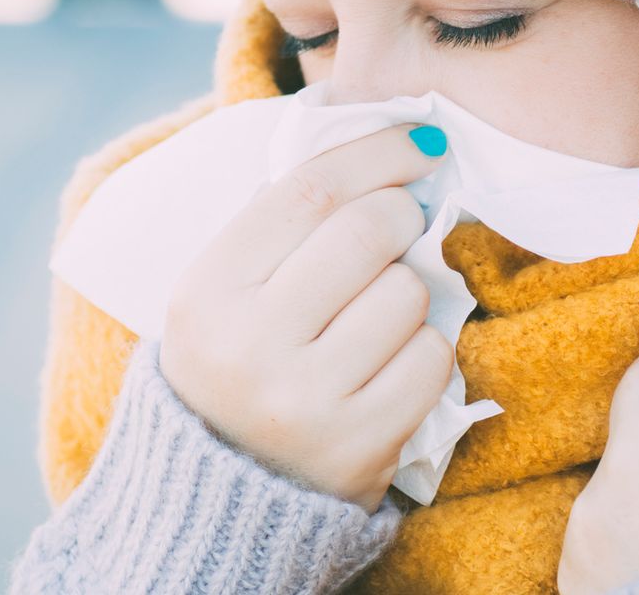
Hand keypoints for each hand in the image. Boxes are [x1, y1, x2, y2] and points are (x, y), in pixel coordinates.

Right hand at [158, 122, 456, 509]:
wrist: (219, 498)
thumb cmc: (233, 366)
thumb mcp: (221, 292)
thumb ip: (282, 224)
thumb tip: (381, 150)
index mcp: (207, 291)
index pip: (309, 190)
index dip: (376, 152)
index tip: (417, 141)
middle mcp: (250, 344)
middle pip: (367, 230)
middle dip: (401, 214)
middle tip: (400, 224)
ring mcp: (307, 400)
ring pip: (407, 293)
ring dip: (408, 291)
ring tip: (372, 317)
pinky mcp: (360, 445)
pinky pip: (430, 358)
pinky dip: (424, 349)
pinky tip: (388, 362)